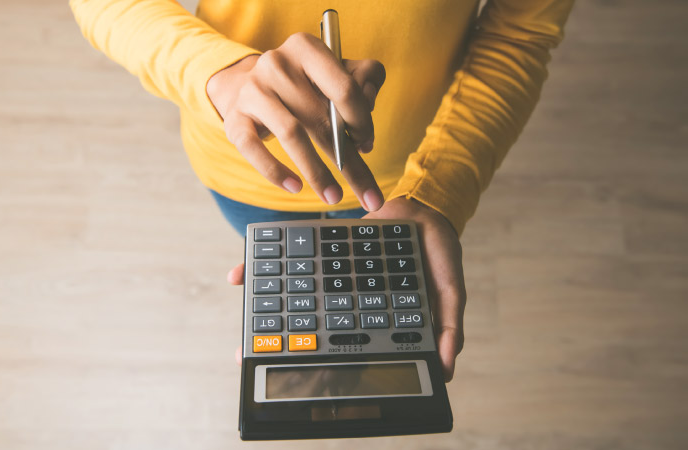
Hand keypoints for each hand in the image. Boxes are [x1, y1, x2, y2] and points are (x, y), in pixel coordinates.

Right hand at [207, 32, 385, 210]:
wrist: (246, 87)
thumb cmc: (301, 85)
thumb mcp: (334, 73)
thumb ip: (364, 80)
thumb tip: (368, 112)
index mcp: (306, 49)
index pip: (344, 88)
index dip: (362, 122)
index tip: (367, 145)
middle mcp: (276, 64)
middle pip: (322, 119)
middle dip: (349, 162)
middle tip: (367, 195)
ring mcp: (252, 91)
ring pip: (291, 134)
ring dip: (317, 172)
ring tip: (333, 196)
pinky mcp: (235, 119)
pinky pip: (254, 149)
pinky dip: (275, 171)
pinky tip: (295, 187)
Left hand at [227, 198, 465, 380]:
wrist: (426, 207)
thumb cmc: (439, 253)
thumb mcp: (451, 290)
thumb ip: (451, 326)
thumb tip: (447, 367)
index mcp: (376, 314)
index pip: (346, 344)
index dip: (321, 360)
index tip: (294, 374)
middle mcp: (352, 299)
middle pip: (312, 325)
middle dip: (281, 341)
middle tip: (247, 357)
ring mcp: (337, 277)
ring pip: (297, 296)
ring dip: (269, 307)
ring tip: (243, 326)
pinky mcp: (325, 252)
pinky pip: (297, 262)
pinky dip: (271, 269)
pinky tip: (240, 274)